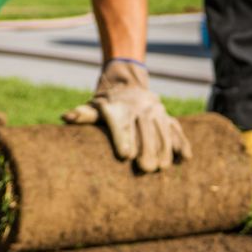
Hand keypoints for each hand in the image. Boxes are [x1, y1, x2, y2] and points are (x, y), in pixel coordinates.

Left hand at [62, 59, 190, 172]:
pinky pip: (177, 129)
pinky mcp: (168, 117)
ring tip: (162, 168)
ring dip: (164, 150)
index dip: (124, 139)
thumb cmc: (107, 104)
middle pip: (144, 130)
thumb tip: (66, 118)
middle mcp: (139, 108)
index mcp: (119, 108)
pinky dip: (182, 143)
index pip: (122, 125)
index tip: (125, 155)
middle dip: (147, 149)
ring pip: (163, 131)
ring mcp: (156, 112)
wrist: (127, 82)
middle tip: (145, 169)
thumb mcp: (94, 106)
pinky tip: (184, 158)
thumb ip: (83, 115)